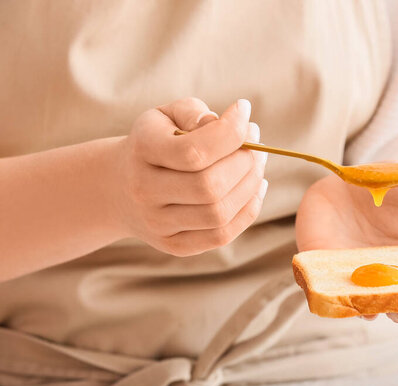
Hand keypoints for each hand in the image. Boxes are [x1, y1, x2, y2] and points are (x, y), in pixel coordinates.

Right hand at [113, 97, 267, 255]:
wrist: (120, 187)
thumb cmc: (155, 142)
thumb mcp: (166, 116)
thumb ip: (194, 113)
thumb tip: (226, 125)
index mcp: (142, 151)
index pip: (193, 151)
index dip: (230, 133)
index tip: (244, 110)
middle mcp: (145, 191)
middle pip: (209, 186)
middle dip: (245, 162)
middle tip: (256, 144)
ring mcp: (158, 223)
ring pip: (219, 213)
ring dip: (250, 185)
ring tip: (257, 163)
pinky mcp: (174, 245)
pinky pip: (221, 235)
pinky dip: (248, 211)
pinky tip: (255, 187)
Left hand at [296, 170, 397, 322]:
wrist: (356, 174)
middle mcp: (387, 275)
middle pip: (397, 302)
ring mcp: (353, 271)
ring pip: (363, 299)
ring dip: (372, 307)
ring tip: (381, 309)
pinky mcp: (323, 261)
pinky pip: (326, 282)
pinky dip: (333, 292)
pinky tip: (344, 296)